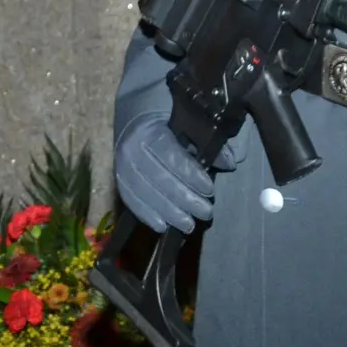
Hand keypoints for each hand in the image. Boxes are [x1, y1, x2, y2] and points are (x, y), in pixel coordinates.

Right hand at [115, 115, 238, 233]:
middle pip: (159, 180)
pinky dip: (146, 215)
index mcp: (150, 132)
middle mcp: (131, 150)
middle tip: (205, 212)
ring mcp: (121, 167)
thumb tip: (228, 164)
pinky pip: (131, 201)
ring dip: (168, 212)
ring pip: (145, 194)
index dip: (190, 175)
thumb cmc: (166, 120)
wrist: (133, 120)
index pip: (171, 157)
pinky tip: (162, 226)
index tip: (209, 190)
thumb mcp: (188, 124)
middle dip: (184, 199)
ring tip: (188, 225)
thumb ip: (207, 142)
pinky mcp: (118, 180)